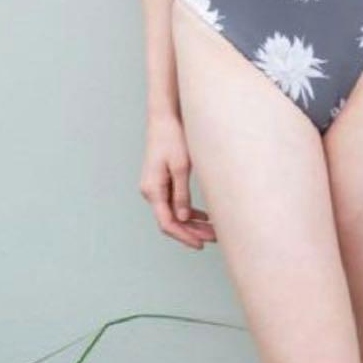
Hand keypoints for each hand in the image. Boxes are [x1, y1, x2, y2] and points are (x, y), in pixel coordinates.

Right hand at [139, 114, 216, 249]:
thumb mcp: (181, 166)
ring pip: (172, 213)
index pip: (167, 223)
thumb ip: (182, 194)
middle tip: (213, 238)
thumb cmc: (173, 138)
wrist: (163, 118)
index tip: (200, 244)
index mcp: (152, 190)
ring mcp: (154, 186)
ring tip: (212, 230)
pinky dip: (187, 210)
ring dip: (191, 222)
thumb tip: (184, 218)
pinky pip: (172, 202)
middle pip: (170, 220)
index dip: (184, 236)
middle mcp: (150, 191)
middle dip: (191, 231)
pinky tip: (204, 216)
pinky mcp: (160, 181)